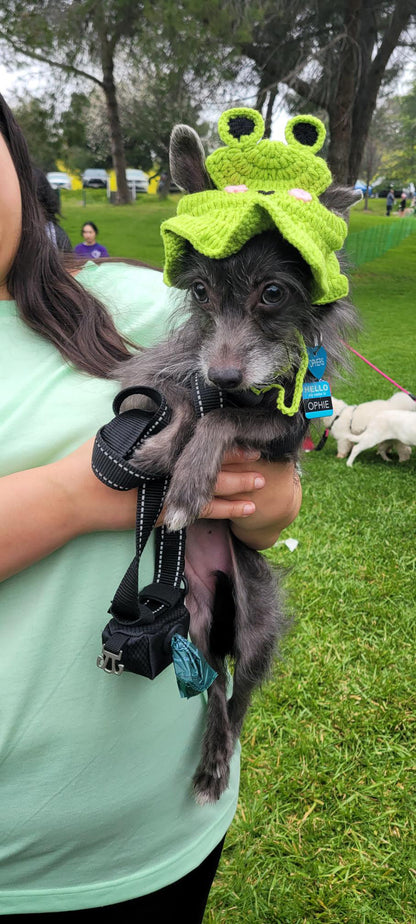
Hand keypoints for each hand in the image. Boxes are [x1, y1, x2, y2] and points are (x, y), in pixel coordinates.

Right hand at [75, 443, 300, 550]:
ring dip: (241, 483)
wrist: (77, 495)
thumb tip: (169, 407)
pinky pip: (205, 511)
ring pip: (216, 487)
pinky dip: (228, 509)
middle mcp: (172, 468)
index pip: (203, 440)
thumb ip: (149, 422)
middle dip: (240, 458)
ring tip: (263, 480)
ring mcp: (172, 491)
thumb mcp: (123, 430)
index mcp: (164, 446)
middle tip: (262, 453)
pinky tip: (248, 508)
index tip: (245, 432)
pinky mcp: (168, 513)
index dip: (226, 438)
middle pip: (214, 462)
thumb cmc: (95, 460)